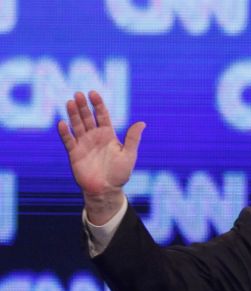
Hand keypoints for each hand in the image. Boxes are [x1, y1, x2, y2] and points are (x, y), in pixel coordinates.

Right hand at [57, 91, 145, 223]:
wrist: (106, 190)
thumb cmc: (120, 174)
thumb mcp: (129, 155)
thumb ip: (133, 139)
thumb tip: (142, 122)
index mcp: (108, 135)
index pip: (102, 115)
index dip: (98, 104)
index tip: (93, 93)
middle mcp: (94, 137)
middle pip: (87, 117)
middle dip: (83, 106)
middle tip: (78, 94)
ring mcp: (84, 144)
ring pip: (77, 125)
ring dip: (73, 114)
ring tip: (70, 102)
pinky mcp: (74, 153)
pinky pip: (68, 140)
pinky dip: (65, 132)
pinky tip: (62, 123)